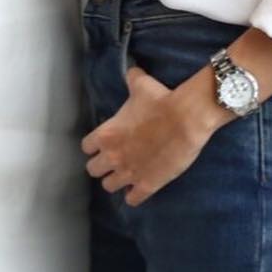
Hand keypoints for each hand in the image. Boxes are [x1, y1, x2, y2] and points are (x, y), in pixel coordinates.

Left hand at [82, 65, 222, 206]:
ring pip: (109, 186)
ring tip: (125, 175)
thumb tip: (132, 71)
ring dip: (116, 181)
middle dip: (102, 165)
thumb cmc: (161, 100)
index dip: (95, 145)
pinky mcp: (147, 185)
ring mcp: (129, 173)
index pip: (86, 147)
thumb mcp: (142, 85)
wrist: (186, 118)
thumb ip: (132, 79)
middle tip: (114, 160)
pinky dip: (134, 196)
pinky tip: (138, 190)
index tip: (104, 143)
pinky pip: (132, 200)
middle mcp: (113, 156)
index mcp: (106, 134)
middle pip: (93, 170)